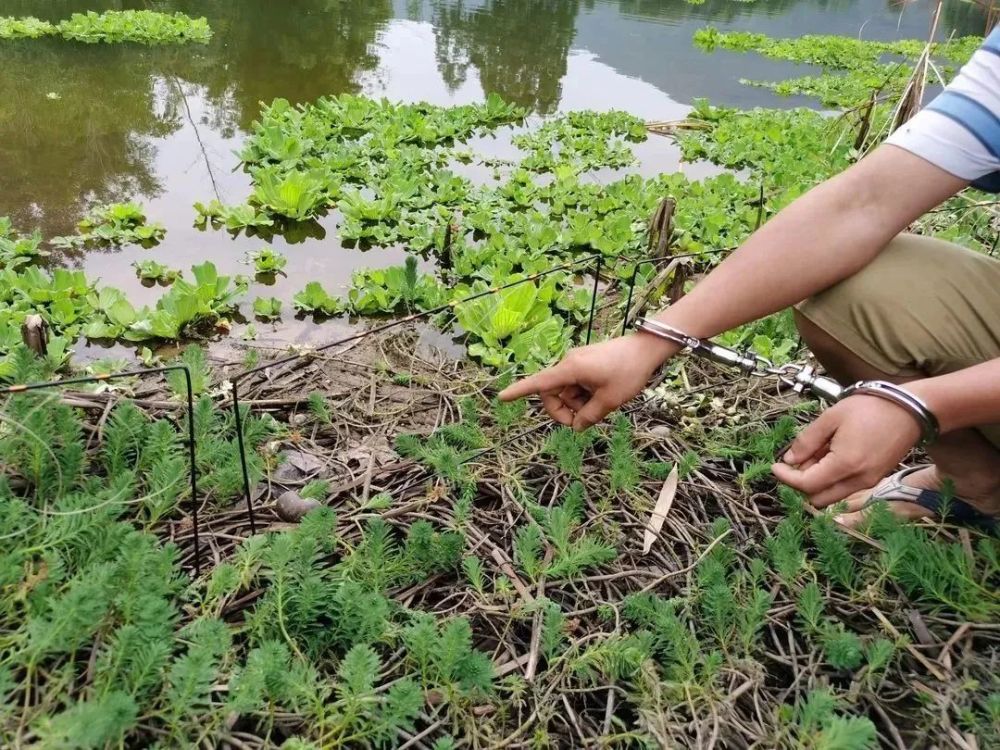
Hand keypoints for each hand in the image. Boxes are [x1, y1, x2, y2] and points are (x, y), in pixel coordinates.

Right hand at [498, 333, 678, 430]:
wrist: (647, 349)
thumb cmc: (629, 372)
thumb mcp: (609, 400)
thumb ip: (589, 416)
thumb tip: (577, 426)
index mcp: (570, 369)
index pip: (539, 384)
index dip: (519, 391)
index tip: (502, 397)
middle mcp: (569, 363)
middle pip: (553, 392)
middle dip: (564, 410)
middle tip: (584, 421)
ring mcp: (577, 362)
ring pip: (567, 391)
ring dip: (578, 403)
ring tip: (602, 405)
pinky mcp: (586, 363)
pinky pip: (577, 384)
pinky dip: (584, 395)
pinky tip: (602, 396)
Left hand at [771, 394, 921, 507]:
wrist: (910, 409)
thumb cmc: (869, 409)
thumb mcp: (830, 418)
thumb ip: (806, 441)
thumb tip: (789, 460)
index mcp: (844, 465)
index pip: (806, 485)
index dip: (786, 477)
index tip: (775, 466)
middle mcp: (858, 481)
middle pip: (817, 498)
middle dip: (799, 484)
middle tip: (793, 462)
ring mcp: (869, 482)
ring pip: (832, 496)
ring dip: (815, 483)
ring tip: (812, 455)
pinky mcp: (875, 479)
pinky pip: (845, 488)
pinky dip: (831, 480)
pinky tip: (828, 457)